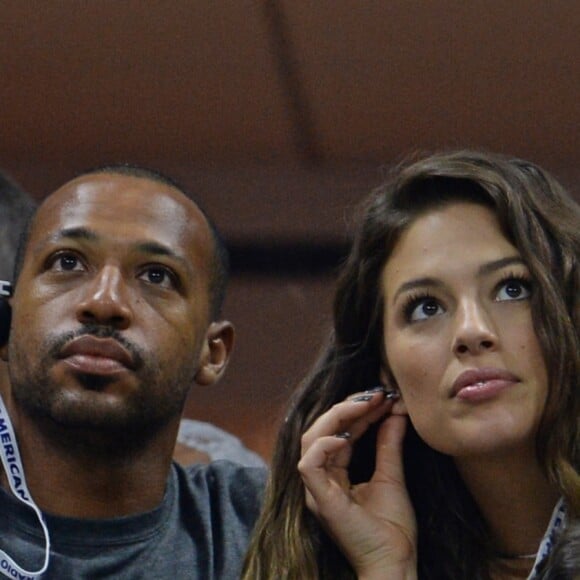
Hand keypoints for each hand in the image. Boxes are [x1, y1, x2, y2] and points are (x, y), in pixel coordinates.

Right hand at [298, 389, 416, 578]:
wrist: (395, 564)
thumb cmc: (393, 529)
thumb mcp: (392, 475)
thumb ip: (389, 443)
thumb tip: (396, 411)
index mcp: (335, 473)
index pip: (339, 431)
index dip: (358, 410)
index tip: (383, 396)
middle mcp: (322, 477)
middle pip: (322, 429)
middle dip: (349, 407)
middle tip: (376, 394)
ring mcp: (317, 488)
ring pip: (311, 439)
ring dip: (337, 417)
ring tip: (365, 404)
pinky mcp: (319, 498)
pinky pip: (308, 464)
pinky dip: (324, 444)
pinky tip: (347, 435)